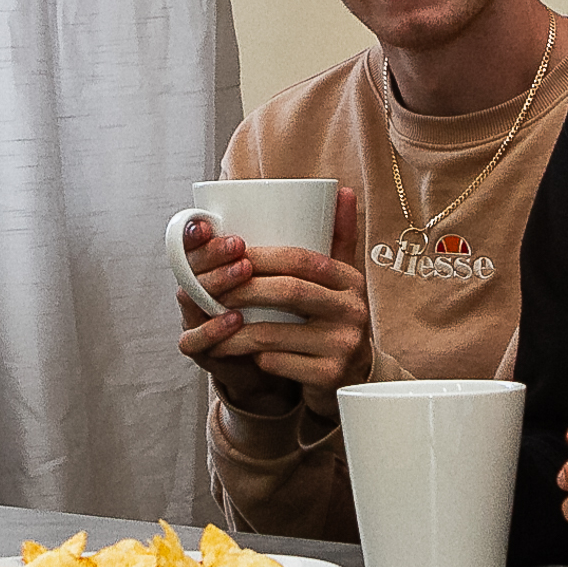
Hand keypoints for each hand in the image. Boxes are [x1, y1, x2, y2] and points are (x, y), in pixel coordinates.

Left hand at [175, 187, 369, 406]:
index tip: (230, 256)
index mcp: (351, 281)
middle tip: (212, 292)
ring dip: (237, 329)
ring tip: (214, 324)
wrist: (355, 377)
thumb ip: (340, 237)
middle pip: (289, 292)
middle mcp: (353, 311)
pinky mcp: (329, 376)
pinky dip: (253, 357)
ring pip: (276, 332)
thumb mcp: (343, 280)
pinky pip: (279, 363)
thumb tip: (341, 189)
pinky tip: (238, 352)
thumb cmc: (336, 319)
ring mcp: (343, 345)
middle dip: (244, 289)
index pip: (303, 259)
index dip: (263, 256)